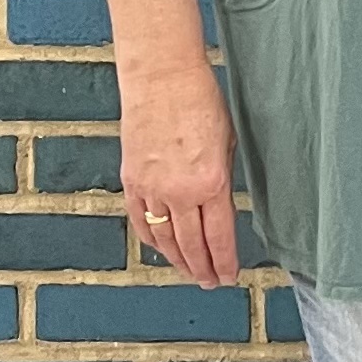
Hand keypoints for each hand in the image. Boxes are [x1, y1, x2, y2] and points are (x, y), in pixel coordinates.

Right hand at [117, 61, 240, 287]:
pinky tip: (161, 250)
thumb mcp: (228, 144)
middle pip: (191, 244)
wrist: (161, 79)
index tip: (230, 276)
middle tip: (212, 282)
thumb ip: (222, 180)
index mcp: (211, 183)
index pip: (219, 237)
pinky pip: (140, 220)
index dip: (224, 261)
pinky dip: (151, 239)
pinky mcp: (131, 180)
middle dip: (203, 268)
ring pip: (164, 238)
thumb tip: (220, 206)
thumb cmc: (202, 103)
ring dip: (178, 260)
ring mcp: (151, 188)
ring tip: (191, 273)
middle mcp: (179, 191)